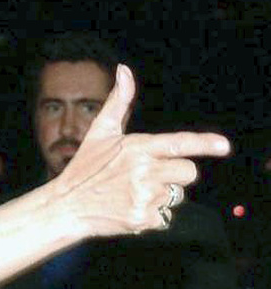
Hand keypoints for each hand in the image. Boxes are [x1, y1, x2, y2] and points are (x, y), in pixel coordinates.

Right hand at [53, 64, 230, 236]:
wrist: (66, 207)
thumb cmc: (84, 169)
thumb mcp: (100, 133)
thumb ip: (118, 102)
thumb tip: (124, 70)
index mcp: (137, 148)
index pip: (179, 144)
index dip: (205, 144)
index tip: (223, 146)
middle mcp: (143, 171)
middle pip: (188, 172)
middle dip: (174, 174)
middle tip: (145, 177)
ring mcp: (143, 196)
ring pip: (177, 195)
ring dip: (161, 196)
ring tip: (133, 194)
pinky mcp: (142, 218)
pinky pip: (165, 216)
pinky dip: (150, 215)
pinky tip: (129, 209)